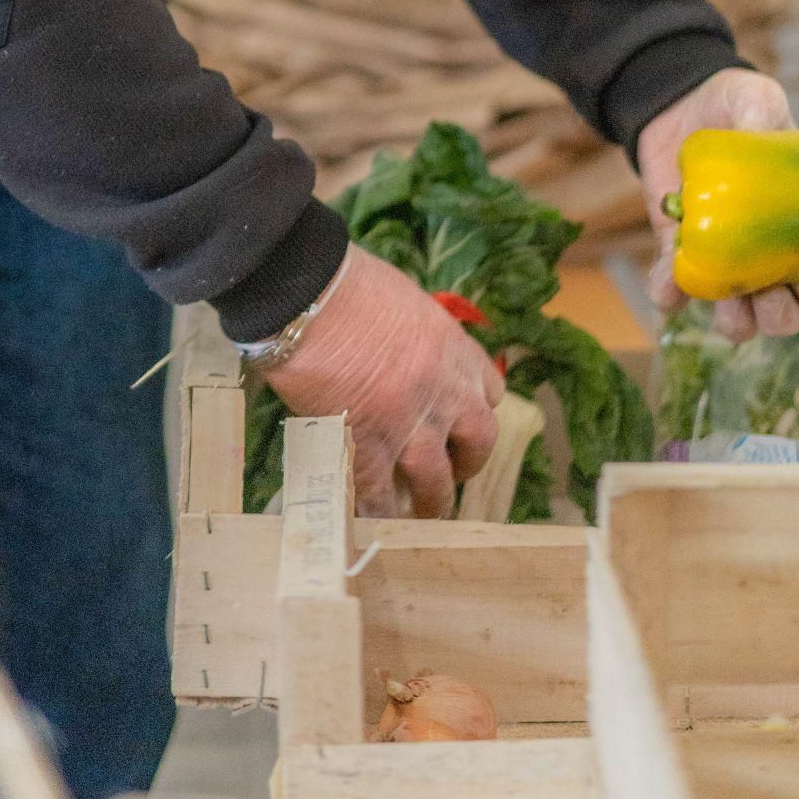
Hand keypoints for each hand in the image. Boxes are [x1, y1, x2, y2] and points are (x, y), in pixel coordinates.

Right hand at [261, 243, 503, 516]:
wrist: (309, 297)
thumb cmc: (347, 284)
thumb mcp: (403, 302)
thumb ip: (415, 337)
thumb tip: (403, 353)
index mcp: (455, 350)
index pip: (489, 392)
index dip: (474, 410)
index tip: (459, 420)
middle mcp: (446, 392)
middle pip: (479, 441)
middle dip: (467, 462)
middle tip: (449, 471)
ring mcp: (411, 425)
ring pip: (438, 482)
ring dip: (430, 501)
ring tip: (417, 511)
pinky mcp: (369, 449)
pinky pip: (381, 496)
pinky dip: (377, 510)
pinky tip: (370, 514)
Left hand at [637, 66, 798, 341]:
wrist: (676, 106)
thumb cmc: (732, 105)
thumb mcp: (753, 98)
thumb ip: (760, 112)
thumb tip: (757, 129)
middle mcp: (768, 255)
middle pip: (788, 313)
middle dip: (781, 316)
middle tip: (766, 297)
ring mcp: (724, 260)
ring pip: (739, 318)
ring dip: (735, 321)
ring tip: (723, 303)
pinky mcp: (679, 254)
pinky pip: (676, 291)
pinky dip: (671, 296)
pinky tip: (668, 288)